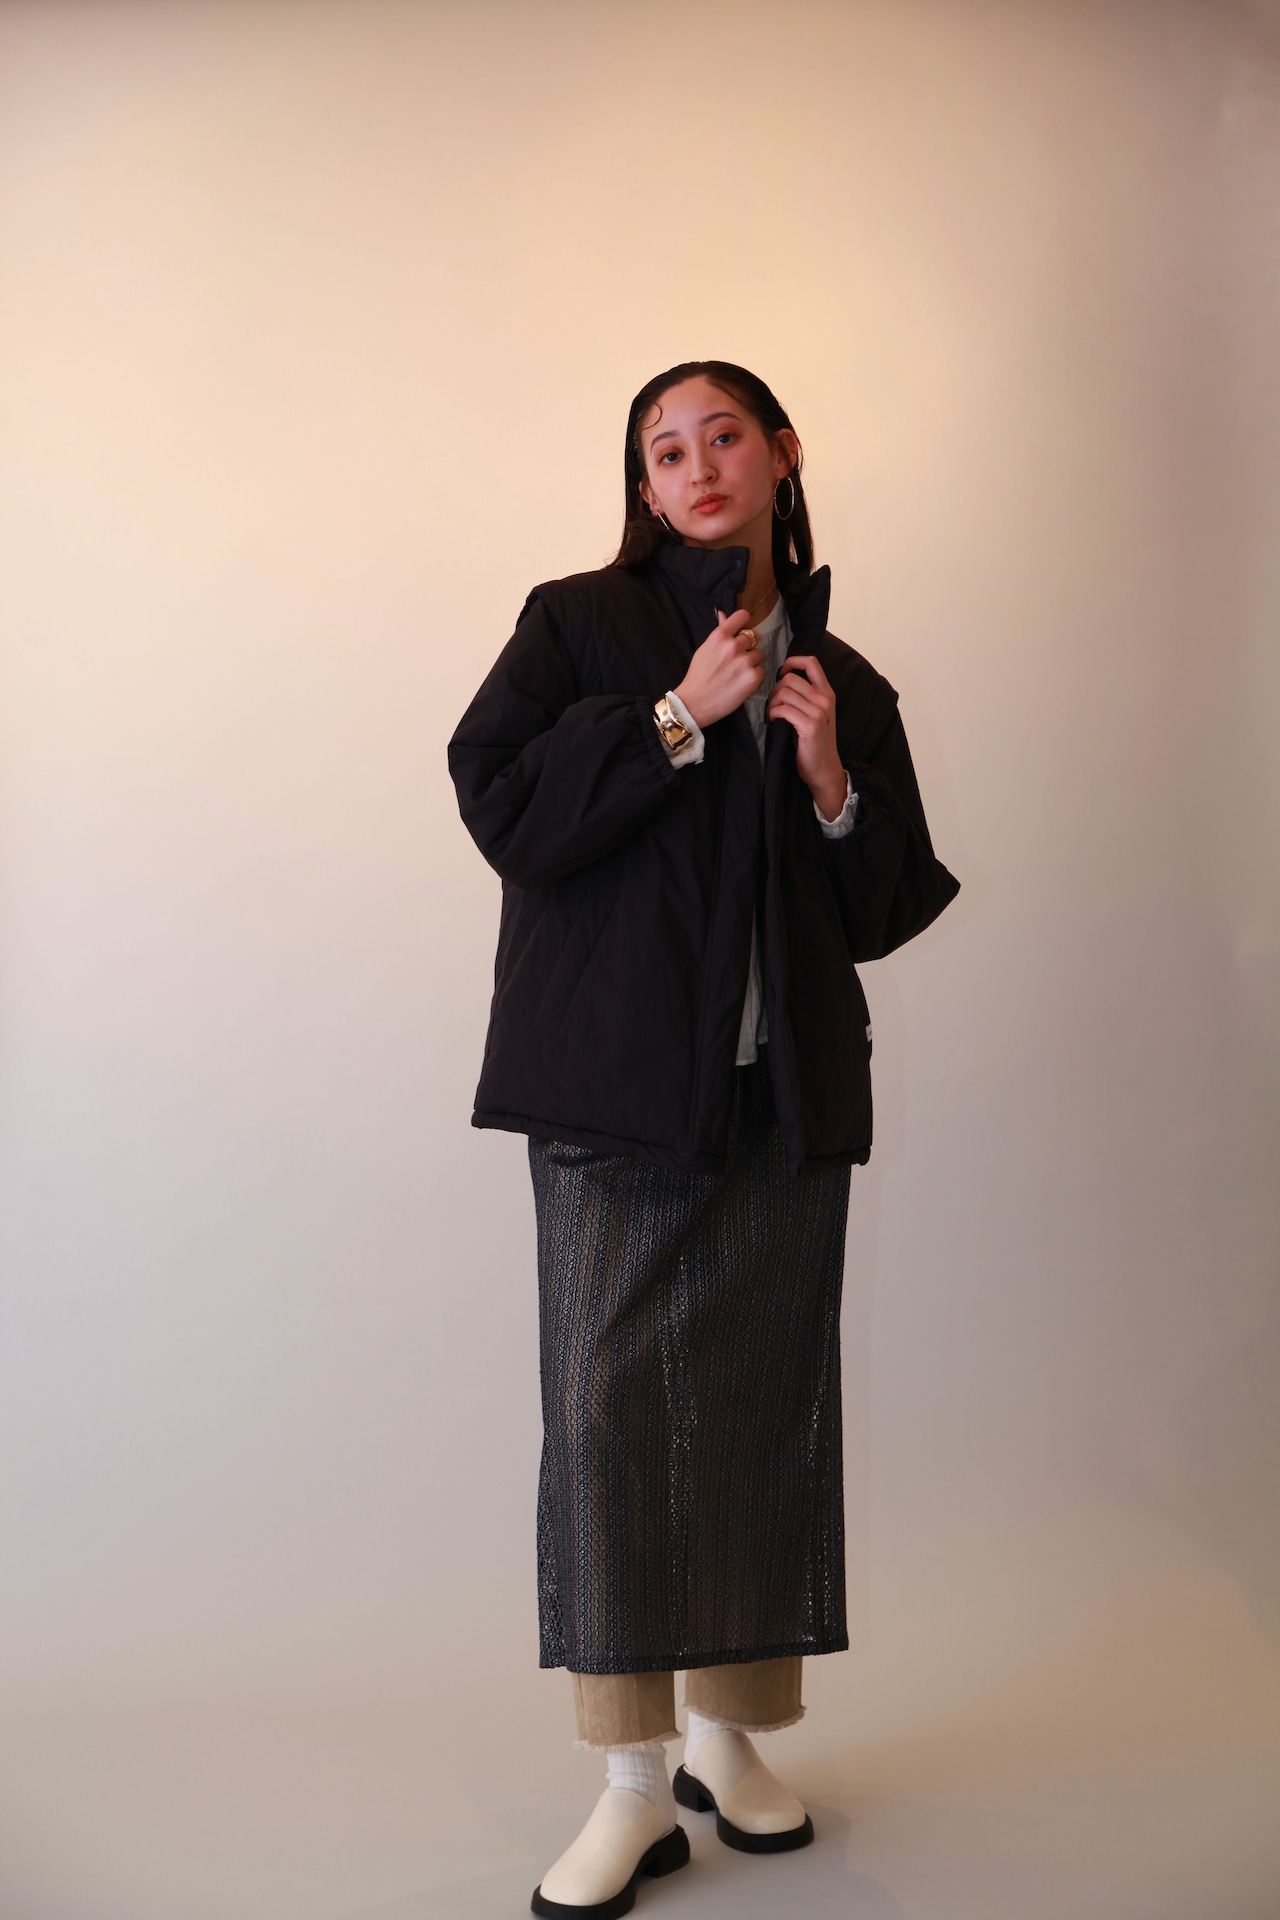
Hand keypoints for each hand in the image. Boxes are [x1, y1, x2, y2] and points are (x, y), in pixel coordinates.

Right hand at [672, 609, 763, 727]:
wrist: (695, 703)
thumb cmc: (698, 676)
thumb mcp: (705, 649)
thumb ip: (719, 631)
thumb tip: (723, 613)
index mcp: (719, 636)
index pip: (742, 616)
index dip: (745, 623)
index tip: (743, 630)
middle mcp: (733, 646)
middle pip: (753, 636)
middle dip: (747, 646)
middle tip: (736, 660)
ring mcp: (744, 661)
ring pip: (758, 654)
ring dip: (751, 662)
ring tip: (737, 673)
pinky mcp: (753, 677)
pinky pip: (761, 670)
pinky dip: (754, 676)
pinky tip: (741, 682)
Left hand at [767, 655, 846, 820]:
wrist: (823, 769)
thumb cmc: (813, 742)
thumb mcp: (815, 714)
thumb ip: (805, 696)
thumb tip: (781, 679)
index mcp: (827, 693)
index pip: (811, 662)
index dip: (792, 662)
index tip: (781, 674)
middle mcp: (825, 700)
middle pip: (791, 678)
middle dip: (774, 689)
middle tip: (772, 704)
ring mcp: (819, 712)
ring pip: (784, 692)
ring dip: (771, 703)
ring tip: (772, 714)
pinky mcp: (810, 726)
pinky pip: (783, 709)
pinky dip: (773, 713)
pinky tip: (773, 721)